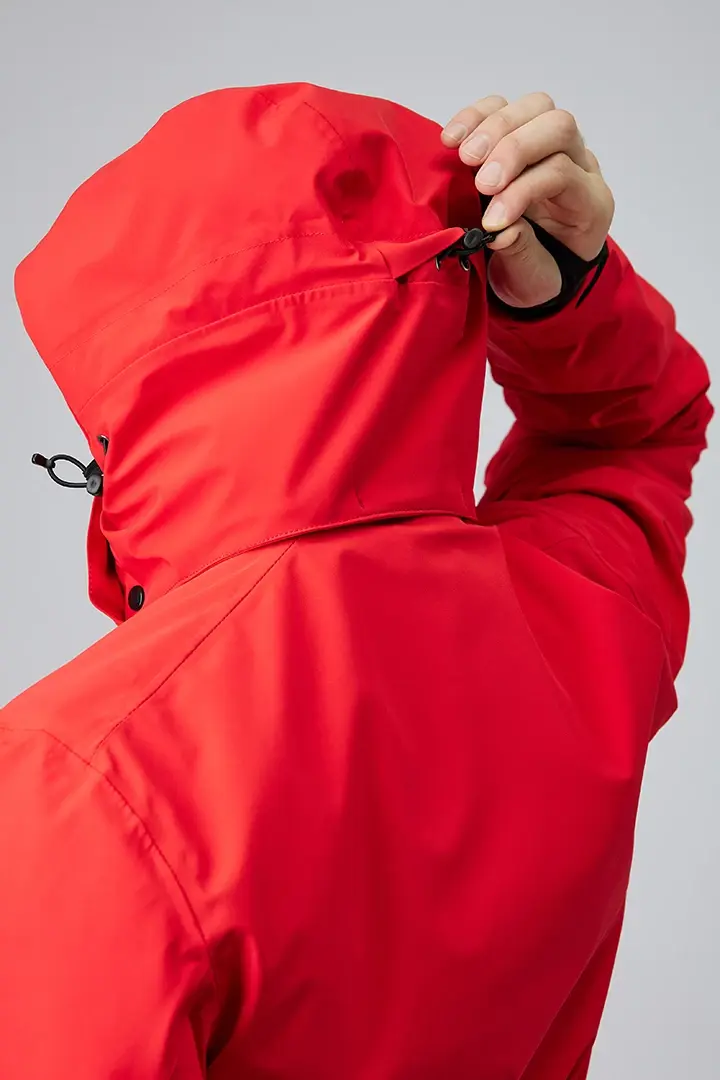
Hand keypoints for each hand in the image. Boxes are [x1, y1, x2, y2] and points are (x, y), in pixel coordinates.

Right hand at [441, 93, 614, 308]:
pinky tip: (452, 139)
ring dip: (493, 126)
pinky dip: (475, 117)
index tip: (489, 222)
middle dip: (514, 148)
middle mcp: (578, 164)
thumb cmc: (538, 275)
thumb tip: (502, 230)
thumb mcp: (533, 280)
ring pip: (534, 108)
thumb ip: (521, 254)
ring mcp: (549, 146)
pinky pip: (503, 108)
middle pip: (557, 126)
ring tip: (463, 157)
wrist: (536, 273)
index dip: (521, 192)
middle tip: (481, 182)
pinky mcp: (519, 138)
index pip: (561, 173)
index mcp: (589, 203)